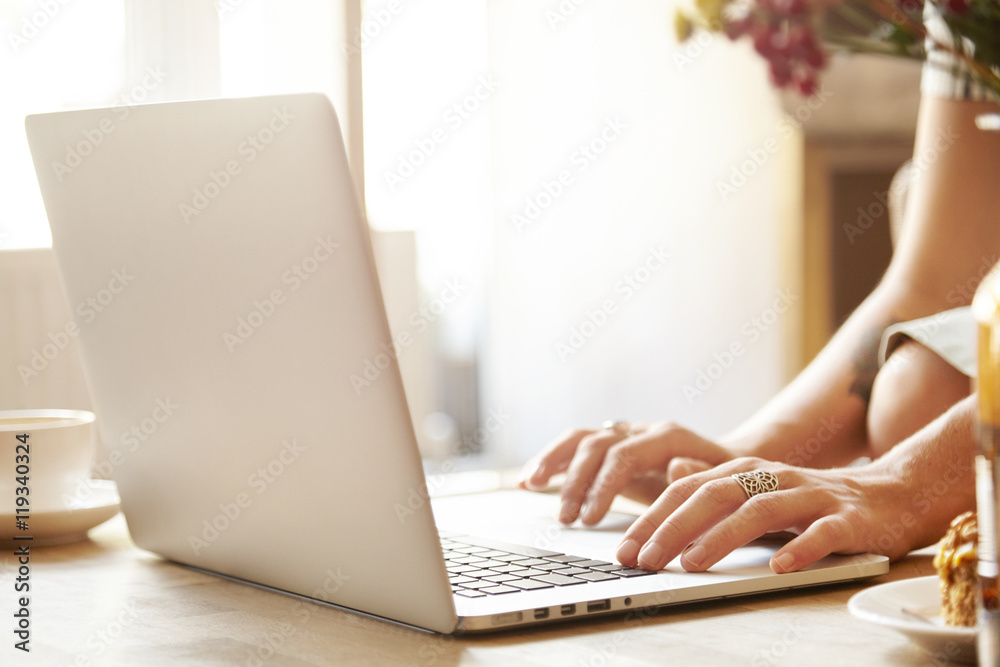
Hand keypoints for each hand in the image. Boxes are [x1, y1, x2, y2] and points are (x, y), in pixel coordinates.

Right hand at [517, 421, 733, 525]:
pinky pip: (577, 448)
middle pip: (596, 444)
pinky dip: (552, 461)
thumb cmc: (726, 479)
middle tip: (567, 518)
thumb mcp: (724, 481)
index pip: (625, 454)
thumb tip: (676, 468)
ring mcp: (625, 436)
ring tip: (532, 485)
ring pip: (580, 439)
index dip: (603, 485)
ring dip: (554, 461)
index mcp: (667, 437)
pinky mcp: (613, 448)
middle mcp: (641, 430)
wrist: (728, 463)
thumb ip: (700, 476)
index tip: (591, 519)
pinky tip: (529, 479)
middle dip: (576, 481)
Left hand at [615, 457, 911, 573]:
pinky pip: (822, 534)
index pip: (688, 490)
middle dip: (673, 528)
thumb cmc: (810, 501)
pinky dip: (800, 549)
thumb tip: (671, 471)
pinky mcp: (847, 520)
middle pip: (714, 497)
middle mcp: (772, 477)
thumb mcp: (756, 489)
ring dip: (722, 537)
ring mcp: (810, 497)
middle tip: (644, 559)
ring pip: (760, 512)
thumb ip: (714, 483)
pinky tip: (779, 567)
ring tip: (692, 563)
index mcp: (744, 471)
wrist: (889, 497)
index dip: (654, 518)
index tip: (626, 549)